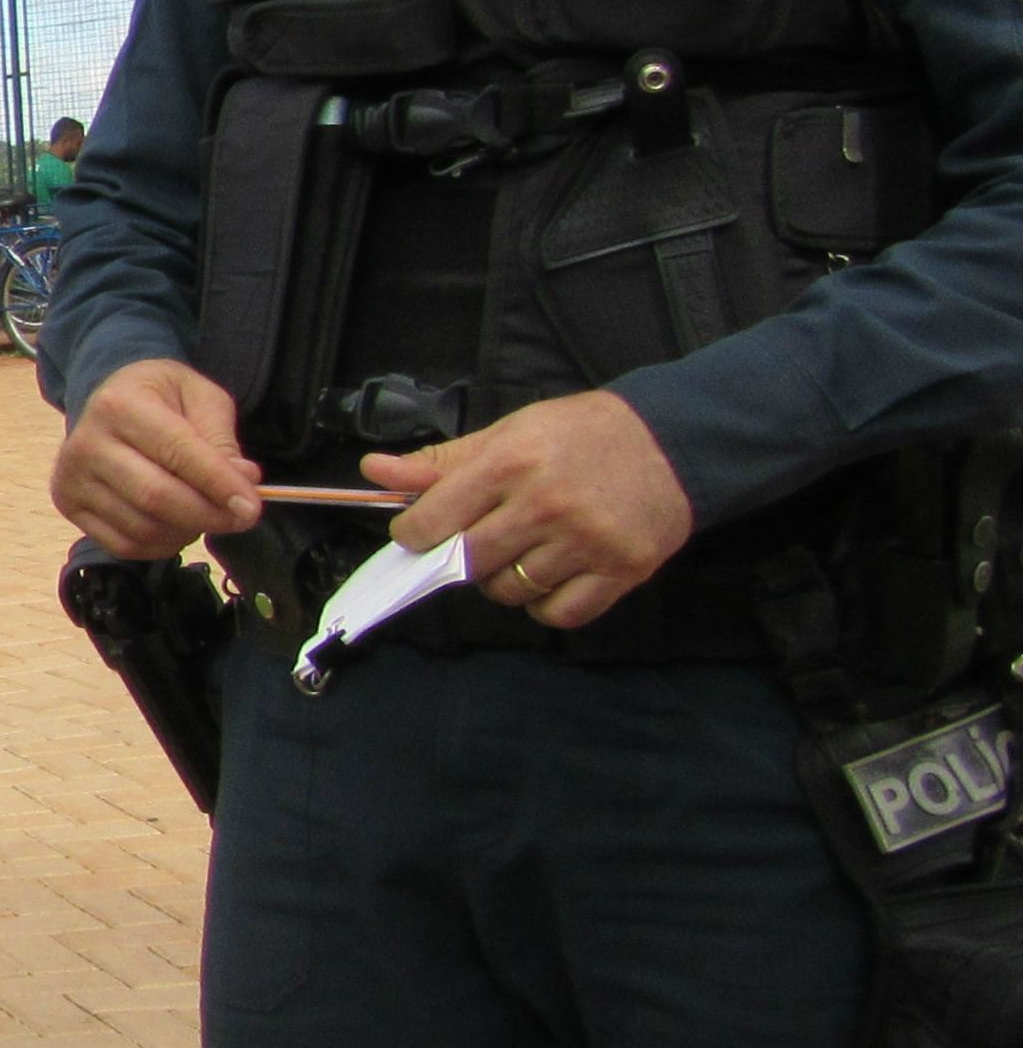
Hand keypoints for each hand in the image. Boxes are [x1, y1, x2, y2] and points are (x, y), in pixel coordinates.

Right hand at [50, 357, 262, 556]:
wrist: (105, 397)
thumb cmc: (158, 396)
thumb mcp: (199, 397)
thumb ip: (221, 439)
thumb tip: (243, 482)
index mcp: (120, 405)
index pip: (177, 453)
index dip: (219, 485)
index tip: (252, 507)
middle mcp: (87, 443)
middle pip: (156, 497)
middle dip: (208, 515)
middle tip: (242, 519)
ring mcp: (72, 478)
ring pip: (142, 528)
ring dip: (187, 532)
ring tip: (205, 514)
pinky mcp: (69, 505)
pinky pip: (123, 545)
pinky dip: (160, 546)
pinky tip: (176, 527)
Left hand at [366, 391, 692, 631]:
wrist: (672, 440)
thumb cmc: (580, 435)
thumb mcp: (507, 433)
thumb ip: (441, 461)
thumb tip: (375, 471)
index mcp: (511, 463)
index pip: (434, 519)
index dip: (415, 533)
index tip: (418, 532)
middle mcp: (546, 505)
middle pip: (469, 561)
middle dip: (460, 556)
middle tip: (478, 538)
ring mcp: (586, 542)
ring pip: (510, 590)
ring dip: (503, 580)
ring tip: (520, 551)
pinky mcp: (622, 570)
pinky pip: (559, 614)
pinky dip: (544, 604)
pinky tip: (550, 576)